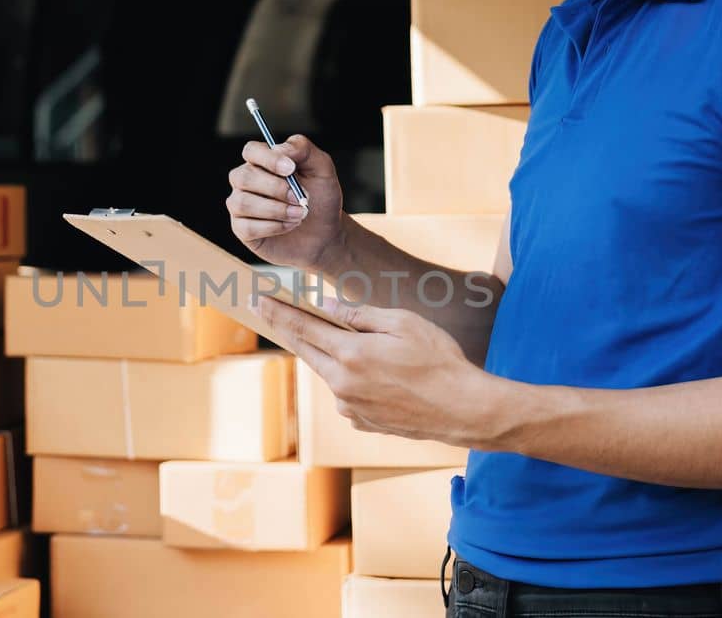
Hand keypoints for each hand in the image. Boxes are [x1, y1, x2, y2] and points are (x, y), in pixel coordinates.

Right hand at [227, 135, 345, 270]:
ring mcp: (241, 205)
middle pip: (243, 177)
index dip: (268, 159)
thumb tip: (279, 148)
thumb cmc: (321, 199)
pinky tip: (289, 225)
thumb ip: (303, 149)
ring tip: (300, 214)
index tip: (291, 169)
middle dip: (275, 189)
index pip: (251, 151)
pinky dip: (273, 227)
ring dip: (276, 210)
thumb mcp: (322, 169)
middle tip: (300, 198)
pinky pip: (247, 227)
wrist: (326, 233)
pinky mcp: (242, 230)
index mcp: (263, 162)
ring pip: (242, 203)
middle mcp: (247, 181)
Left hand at [255, 296, 503, 448]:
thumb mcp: (403, 323)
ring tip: (363, 348)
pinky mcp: (361, 422)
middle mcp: (342, 384)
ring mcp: (350, 407)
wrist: (463, 409)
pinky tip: (383, 378)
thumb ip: (360, 316)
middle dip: (287, 329)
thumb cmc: (439, 361)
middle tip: (268, 311)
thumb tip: (327, 308)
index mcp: (351, 354)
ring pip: (329, 374)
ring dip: (333, 358)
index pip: (303, 328)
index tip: (257, 299)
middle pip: (306, 351)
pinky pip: (348, 395)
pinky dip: (354, 381)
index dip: (277, 312)